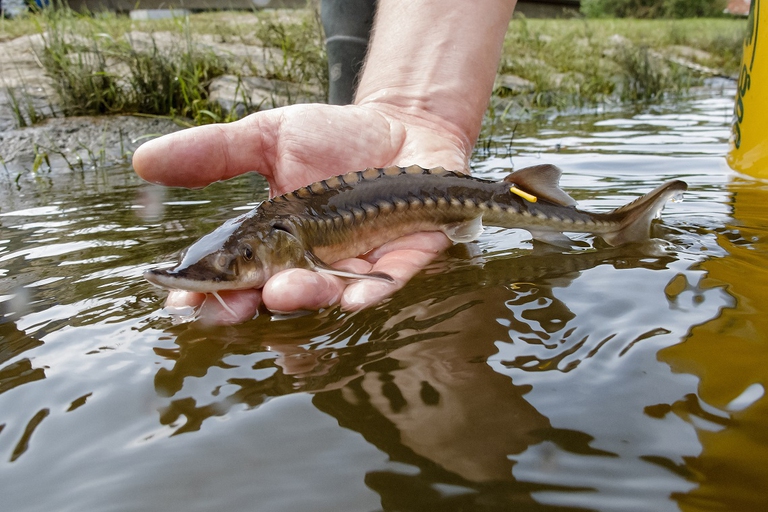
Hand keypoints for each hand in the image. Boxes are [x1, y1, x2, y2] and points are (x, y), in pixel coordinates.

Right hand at [133, 101, 469, 322]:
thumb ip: (214, 154)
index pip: (234, 272)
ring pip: (328, 292)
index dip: (207, 291)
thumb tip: (142, 161)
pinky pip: (389, 281)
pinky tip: (354, 298)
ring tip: (283, 292)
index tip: (180, 301)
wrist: (404, 126)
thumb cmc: (334, 136)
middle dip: (251, 304)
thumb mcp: (268, 137)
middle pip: (276, 293)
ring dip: (305, 296)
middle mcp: (312, 261)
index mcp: (274, 240)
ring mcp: (358, 263)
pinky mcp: (405, 256)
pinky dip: (372, 291)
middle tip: (228, 309)